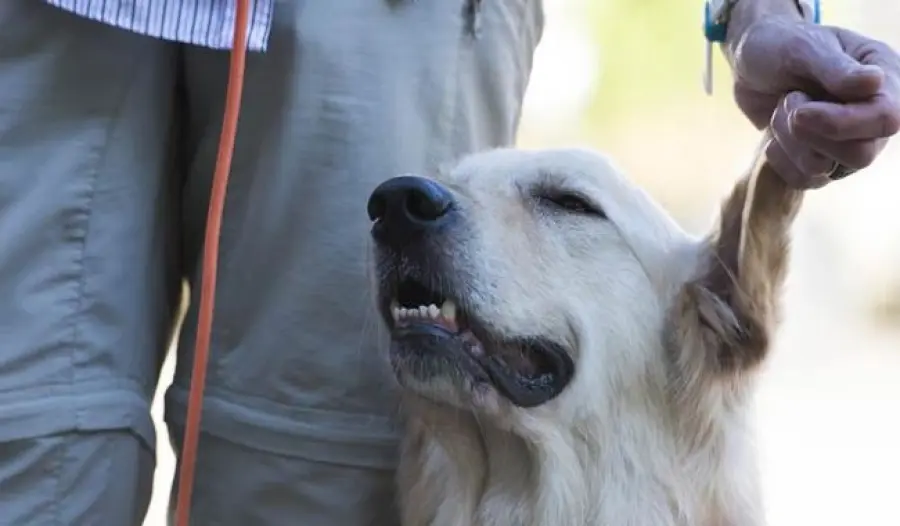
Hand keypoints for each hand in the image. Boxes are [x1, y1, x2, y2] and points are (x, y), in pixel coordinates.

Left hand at [730, 17, 899, 187]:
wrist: (752, 64)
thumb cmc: (782, 46)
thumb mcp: (805, 48)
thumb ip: (837, 68)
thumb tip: (874, 84)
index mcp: (885, 81)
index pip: (887, 119)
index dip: (843, 123)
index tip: (801, 113)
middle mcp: (871, 118)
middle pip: (860, 155)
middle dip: (811, 134)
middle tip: (789, 101)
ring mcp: (847, 144)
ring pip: (824, 170)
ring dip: (790, 141)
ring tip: (782, 108)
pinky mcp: (819, 162)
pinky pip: (803, 180)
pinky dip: (780, 158)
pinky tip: (774, 133)